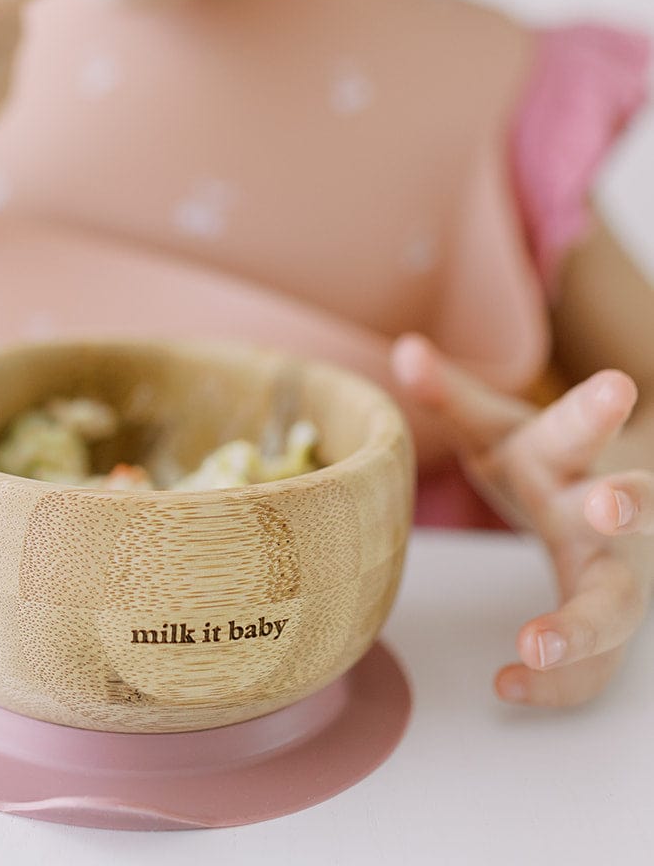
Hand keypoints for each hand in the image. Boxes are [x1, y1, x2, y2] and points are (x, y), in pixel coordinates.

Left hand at [391, 333, 653, 707]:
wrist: (606, 507)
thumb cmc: (542, 463)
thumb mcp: (496, 428)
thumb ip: (453, 397)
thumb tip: (407, 351)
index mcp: (569, 457)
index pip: (583, 428)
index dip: (596, 408)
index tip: (616, 384)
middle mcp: (602, 514)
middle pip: (632, 510)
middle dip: (627, 503)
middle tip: (611, 501)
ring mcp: (615, 574)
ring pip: (618, 605)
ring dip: (584, 627)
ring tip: (536, 647)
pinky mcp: (607, 629)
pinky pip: (595, 668)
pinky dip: (558, 684)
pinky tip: (508, 687)